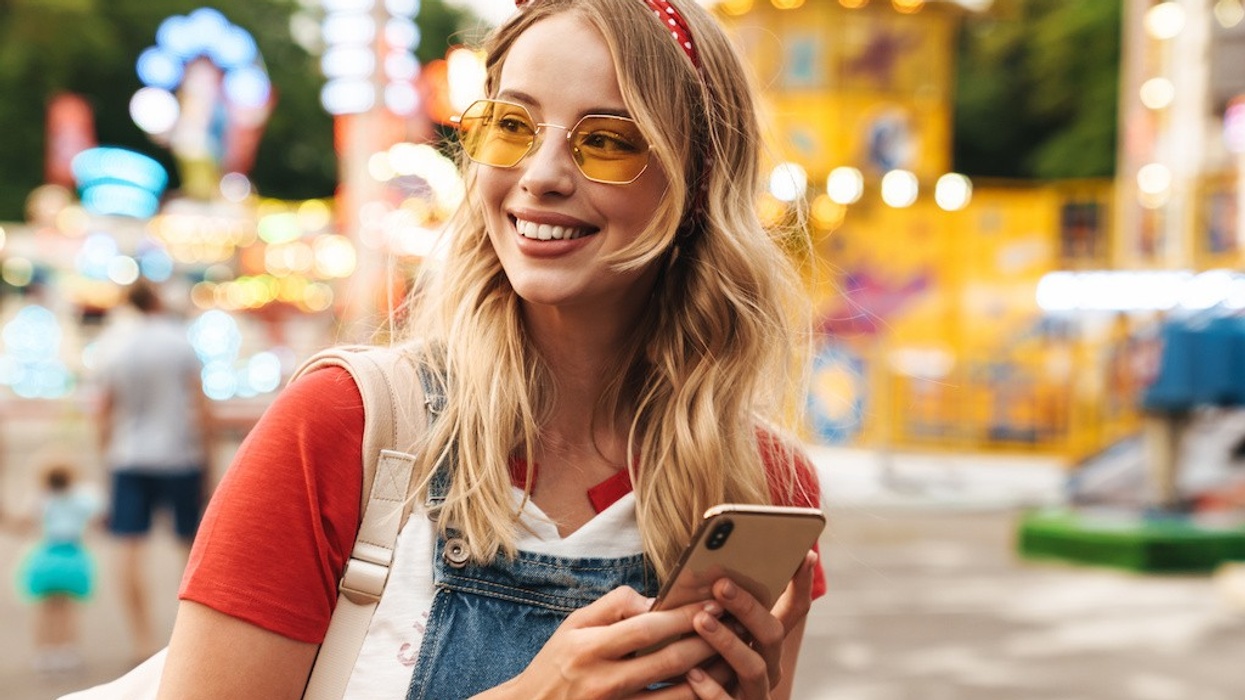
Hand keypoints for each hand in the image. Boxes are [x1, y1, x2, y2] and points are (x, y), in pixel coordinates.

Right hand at [485, 586, 724, 699]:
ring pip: (675, 697)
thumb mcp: (574, 625)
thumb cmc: (558, 662)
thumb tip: (658, 600)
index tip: (714, 603)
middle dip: (707, 643)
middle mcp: (602, 680)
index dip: (683, 616)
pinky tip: (714, 689)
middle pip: (668, 662)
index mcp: (589, 647)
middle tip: (738, 626)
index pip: (646, 628)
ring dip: (711, 677)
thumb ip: (615, 605)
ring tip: (737, 658)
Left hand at [685, 550, 818, 698]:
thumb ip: (718, 611)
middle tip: (721, 584)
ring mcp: (756, 693)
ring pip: (754, 667)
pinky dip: (711, 689)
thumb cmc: (703, 666)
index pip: (794, 610)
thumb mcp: (715, 636)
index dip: (803, 583)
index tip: (806, 554)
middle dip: (748, 607)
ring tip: (701, 621)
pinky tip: (693, 674)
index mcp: (767, 643)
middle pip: (771, 633)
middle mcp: (769, 666)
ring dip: (728, 642)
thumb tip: (708, 569)